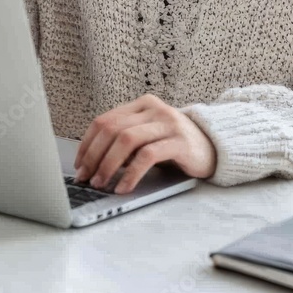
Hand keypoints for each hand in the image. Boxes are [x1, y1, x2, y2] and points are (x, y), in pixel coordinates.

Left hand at [73, 93, 217, 193]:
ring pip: (127, 140)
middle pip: (112, 129)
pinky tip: (124, 187)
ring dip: (108, 165)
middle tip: (86, 178)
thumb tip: (92, 164)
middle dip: (94, 156)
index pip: (104, 120)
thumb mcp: (147, 137)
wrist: (214, 147)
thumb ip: (125, 141)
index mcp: (142, 104)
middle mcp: (154, 109)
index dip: (87, 144)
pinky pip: (148, 156)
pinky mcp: (179, 142)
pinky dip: (131, 174)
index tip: (79, 165)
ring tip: (101, 184)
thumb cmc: (174, 145)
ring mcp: (168, 123)